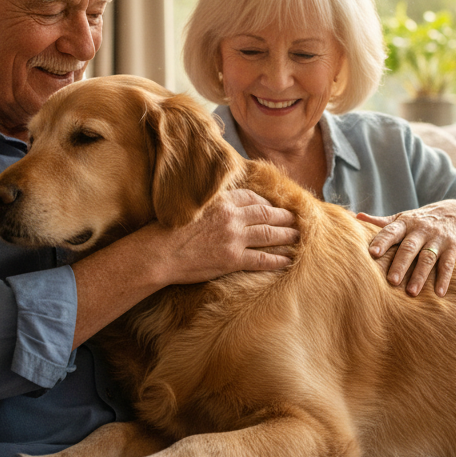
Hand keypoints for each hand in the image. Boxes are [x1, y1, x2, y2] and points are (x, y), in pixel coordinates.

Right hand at [153, 188, 298, 284]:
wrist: (158, 253)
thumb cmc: (165, 229)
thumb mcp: (188, 205)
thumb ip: (208, 202)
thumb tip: (217, 203)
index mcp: (220, 200)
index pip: (251, 197)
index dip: (264, 202)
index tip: (272, 206)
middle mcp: (231, 216)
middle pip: (266, 213)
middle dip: (283, 216)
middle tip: (295, 219)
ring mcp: (234, 238)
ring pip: (269, 234)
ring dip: (286, 235)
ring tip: (298, 236)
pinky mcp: (232, 259)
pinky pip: (262, 259)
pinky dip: (277, 259)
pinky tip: (288, 259)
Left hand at [358, 200, 455, 296]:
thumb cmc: (421, 220)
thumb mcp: (403, 218)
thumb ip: (382, 222)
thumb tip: (357, 216)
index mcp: (405, 223)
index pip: (391, 231)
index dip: (382, 241)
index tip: (373, 253)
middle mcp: (421, 230)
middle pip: (409, 248)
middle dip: (400, 264)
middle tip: (391, 281)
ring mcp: (437, 239)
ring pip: (427, 258)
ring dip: (420, 276)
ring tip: (411, 292)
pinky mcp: (452, 248)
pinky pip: (448, 265)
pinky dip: (444, 279)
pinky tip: (439, 294)